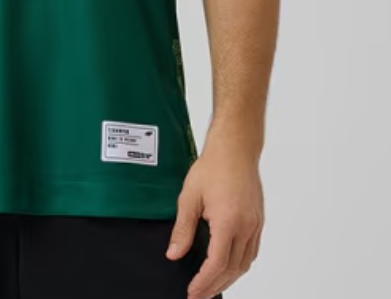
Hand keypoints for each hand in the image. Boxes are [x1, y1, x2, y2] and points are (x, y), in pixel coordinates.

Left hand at [165, 129, 263, 298]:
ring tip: (211, 286)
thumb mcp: (189, 196)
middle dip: (215, 286)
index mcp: (228, 222)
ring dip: (228, 278)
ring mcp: (255, 224)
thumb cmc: (212, 166)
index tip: (192, 292)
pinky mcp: (258, 220)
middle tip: (198, 296)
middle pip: (233, 269)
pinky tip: (228, 267)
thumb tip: (174, 254)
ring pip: (245, 263)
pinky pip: (252, 251)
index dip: (204, 282)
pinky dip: (239, 265)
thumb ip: (182, 228)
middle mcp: (246, 227)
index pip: (217, 263)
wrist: (235, 148)